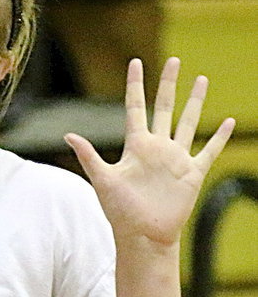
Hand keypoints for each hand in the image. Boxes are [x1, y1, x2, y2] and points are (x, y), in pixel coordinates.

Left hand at [65, 57, 234, 249]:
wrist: (143, 236)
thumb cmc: (120, 212)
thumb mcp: (103, 180)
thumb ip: (89, 156)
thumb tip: (68, 135)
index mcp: (136, 147)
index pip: (135, 108)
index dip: (135, 85)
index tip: (135, 62)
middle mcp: (157, 148)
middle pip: (164, 107)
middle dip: (169, 84)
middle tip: (174, 60)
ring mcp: (176, 159)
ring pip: (188, 122)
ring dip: (195, 102)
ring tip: (202, 79)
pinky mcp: (192, 173)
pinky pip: (209, 150)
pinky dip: (220, 137)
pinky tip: (228, 122)